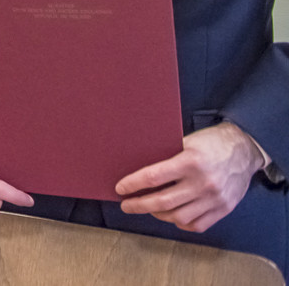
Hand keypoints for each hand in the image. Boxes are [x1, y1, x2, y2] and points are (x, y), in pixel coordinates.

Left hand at [115, 122, 263, 231]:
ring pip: (178, 217)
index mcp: (191, 161)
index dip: (133, 184)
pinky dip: (180, 223)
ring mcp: (215, 199)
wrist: (245, 150)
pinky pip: (197, 225)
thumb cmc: (211, 142)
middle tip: (127, 205)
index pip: (154, 177)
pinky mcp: (224, 209)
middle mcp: (203, 182)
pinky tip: (172, 215)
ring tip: (148, 208)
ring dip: (158, 215)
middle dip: (139, 205)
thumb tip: (136, 167)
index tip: (120, 189)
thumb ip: (166, 156)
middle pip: (163, 201)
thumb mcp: (186, 141)